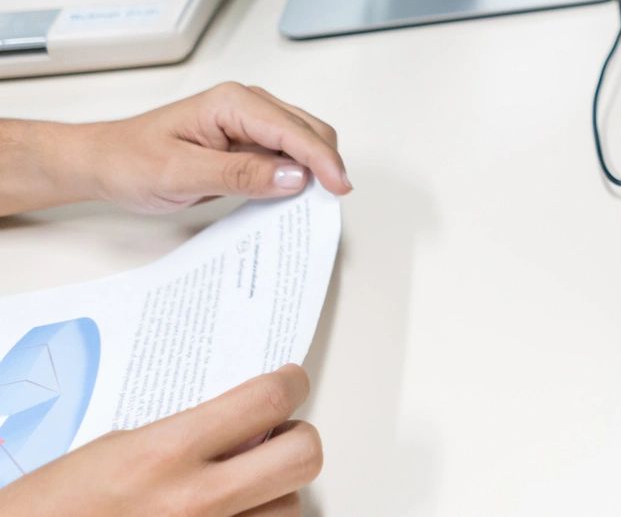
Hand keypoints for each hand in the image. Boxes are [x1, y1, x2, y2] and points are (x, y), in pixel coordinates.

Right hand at [0, 364, 321, 516]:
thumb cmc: (52, 507)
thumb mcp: (117, 449)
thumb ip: (186, 432)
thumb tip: (243, 421)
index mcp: (164, 455)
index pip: (266, 402)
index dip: (289, 384)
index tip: (288, 383)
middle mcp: (194, 503)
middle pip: (302, 456)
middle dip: (295, 438)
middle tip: (275, 434)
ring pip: (292, 508)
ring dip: (276, 492)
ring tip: (247, 486)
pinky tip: (233, 514)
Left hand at [79, 83, 351, 212]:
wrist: (103, 162)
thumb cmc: (131, 162)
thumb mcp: (181, 174)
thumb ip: (240, 174)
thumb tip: (294, 176)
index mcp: (234, 102)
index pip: (293, 130)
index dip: (322, 159)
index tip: (339, 188)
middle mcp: (248, 105)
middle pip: (308, 130)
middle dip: (325, 162)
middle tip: (329, 200)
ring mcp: (250, 122)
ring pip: (302, 141)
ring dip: (313, 167)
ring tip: (315, 201)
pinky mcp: (247, 141)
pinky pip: (284, 154)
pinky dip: (296, 173)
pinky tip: (292, 195)